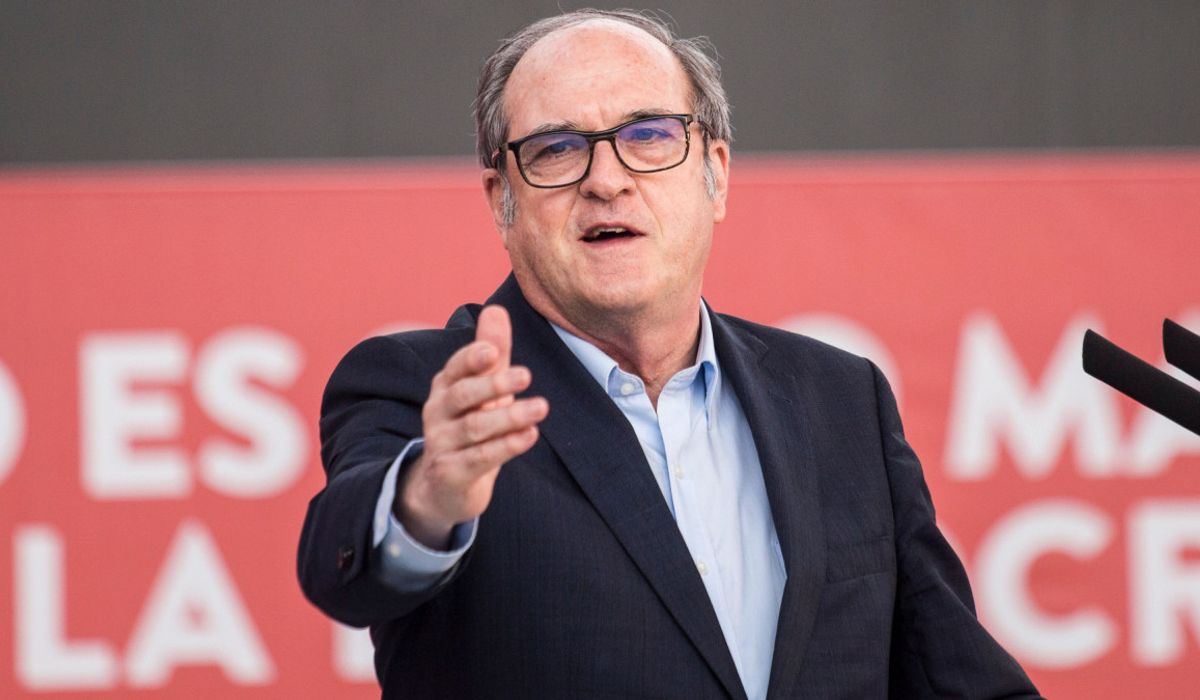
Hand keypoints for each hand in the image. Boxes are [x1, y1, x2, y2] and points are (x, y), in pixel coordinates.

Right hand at [396, 305, 547, 548]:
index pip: (455, 368)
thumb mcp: (481, 388)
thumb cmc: (468, 425)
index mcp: (446, 387)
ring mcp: (442, 444)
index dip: (472, 358)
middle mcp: (438, 413)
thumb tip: (497, 308)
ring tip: (540, 407)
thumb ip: (491, 352)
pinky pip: (479, 458)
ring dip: (508, 417)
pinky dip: (505, 447)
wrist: (442, 486)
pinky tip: (530, 436)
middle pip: (462, 395)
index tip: (493, 350)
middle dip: (493, 384)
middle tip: (526, 375)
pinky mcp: (452, 473)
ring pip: (474, 428)